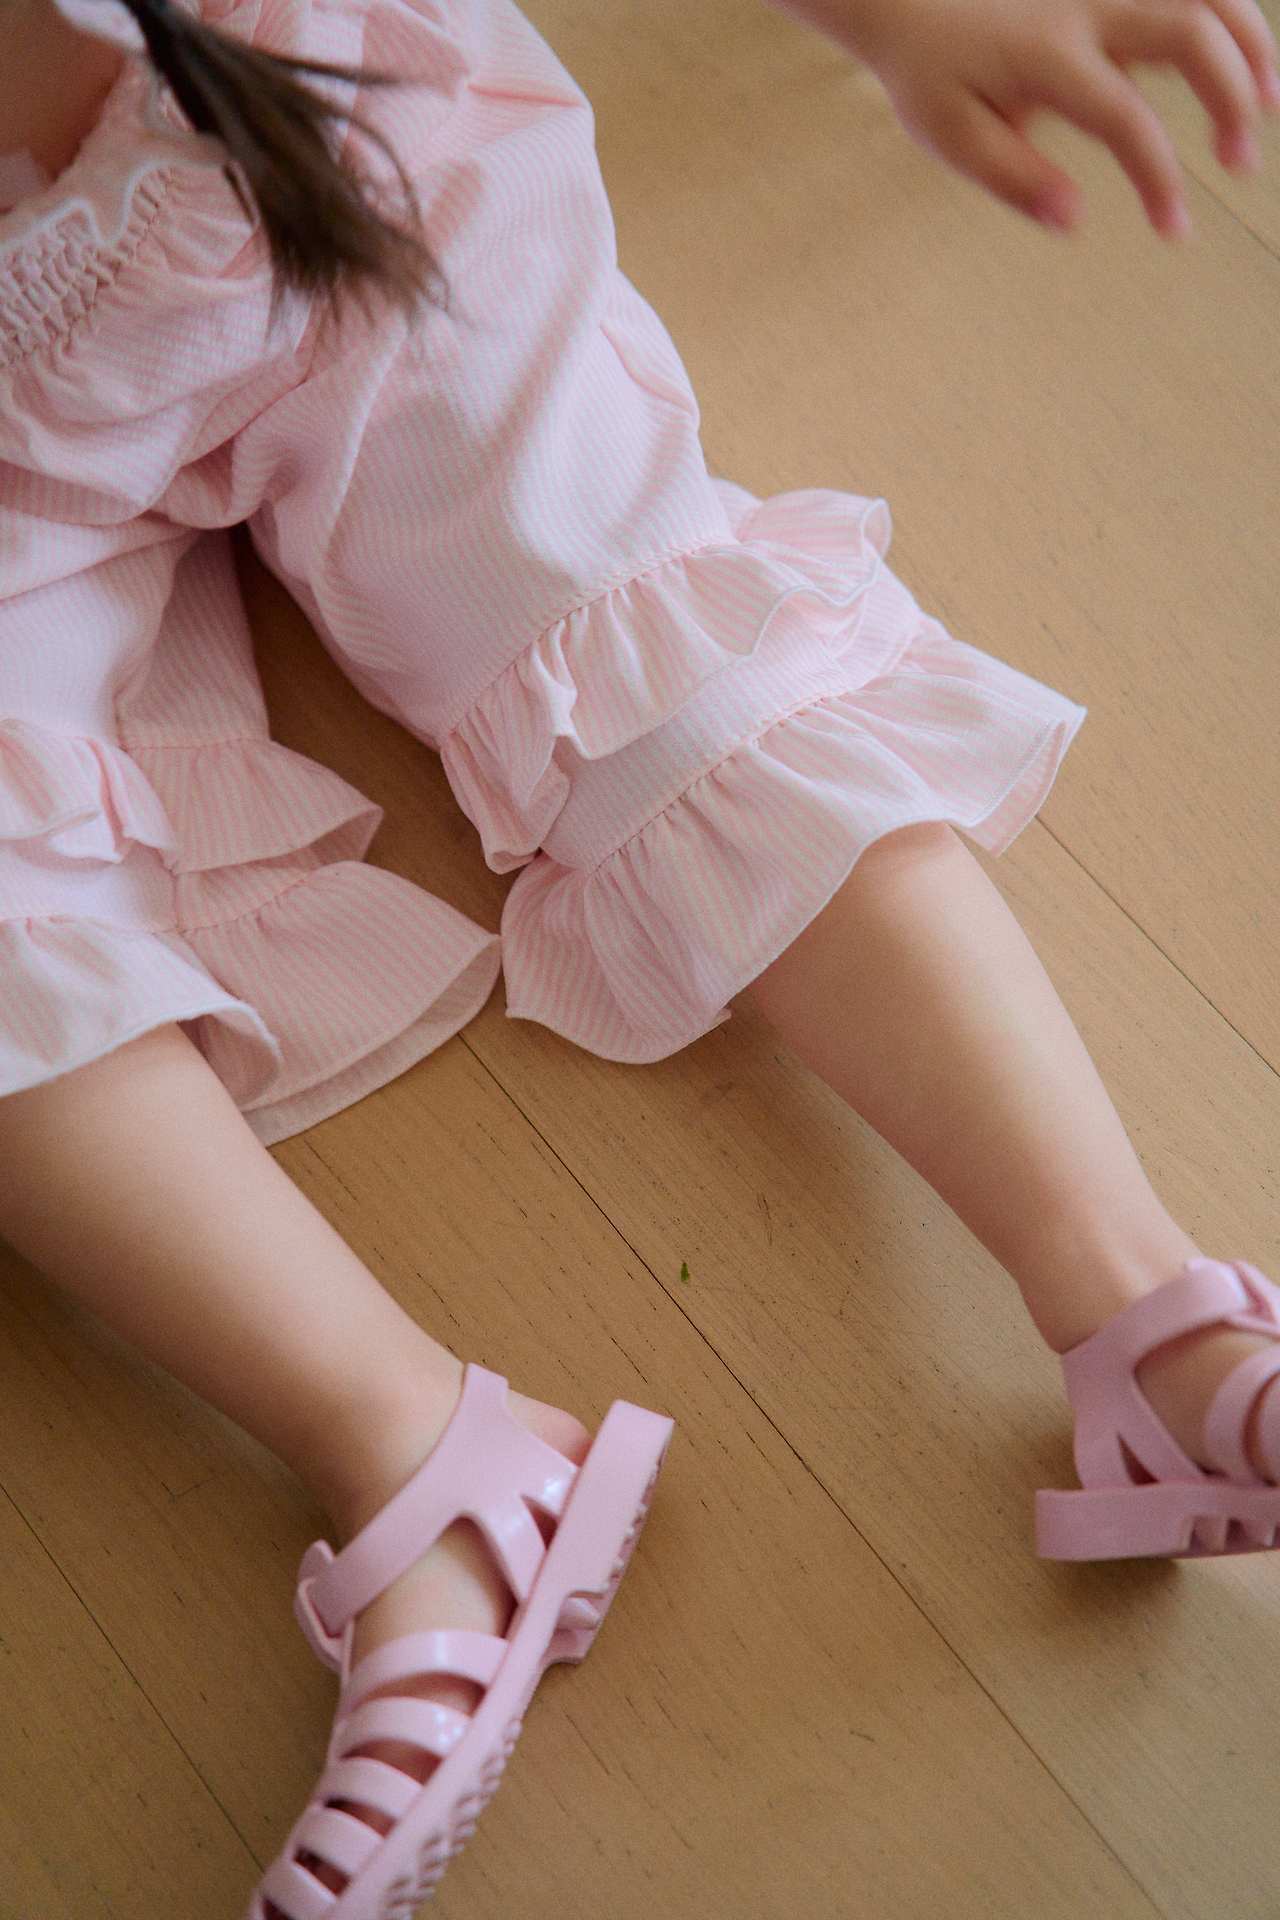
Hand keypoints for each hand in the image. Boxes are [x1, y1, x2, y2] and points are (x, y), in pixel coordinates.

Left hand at [770, 0, 1279, 237]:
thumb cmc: (930, 72)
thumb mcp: (951, 136)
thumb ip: (1013, 179)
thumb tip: (1073, 221)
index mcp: (1048, 56)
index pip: (1126, 121)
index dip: (1159, 179)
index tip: (1176, 230)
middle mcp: (1088, 4)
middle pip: (1192, 33)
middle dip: (1233, 96)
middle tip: (1240, 162)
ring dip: (1251, 44)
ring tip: (1266, 104)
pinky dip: (1226, 12)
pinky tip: (1239, 56)